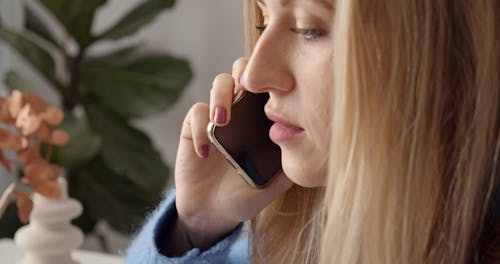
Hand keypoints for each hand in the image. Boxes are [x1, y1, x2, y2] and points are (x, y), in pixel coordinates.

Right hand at [173, 58, 292, 250]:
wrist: (214, 212)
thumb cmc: (247, 193)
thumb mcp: (275, 182)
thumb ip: (291, 163)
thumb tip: (317, 148)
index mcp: (264, 116)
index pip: (270, 83)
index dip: (275, 76)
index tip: (281, 88)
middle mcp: (242, 108)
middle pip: (244, 70)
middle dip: (246, 73)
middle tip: (248, 87)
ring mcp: (217, 115)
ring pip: (219, 83)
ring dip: (221, 97)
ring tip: (222, 122)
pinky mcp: (195, 126)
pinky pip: (197, 112)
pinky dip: (201, 127)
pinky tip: (205, 152)